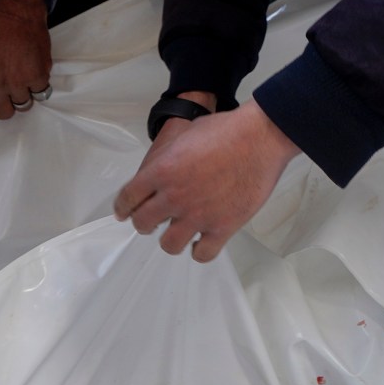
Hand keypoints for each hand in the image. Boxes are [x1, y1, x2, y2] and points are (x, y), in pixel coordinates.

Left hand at [0, 0, 51, 122]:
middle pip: (4, 114)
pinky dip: (38, 84)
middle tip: (8, 88)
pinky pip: (40, 92)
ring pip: (24, 105)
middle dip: (6, 103)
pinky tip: (32, 70)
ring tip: (21, 76)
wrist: (15, 14)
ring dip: (23, 94)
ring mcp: (18, 83)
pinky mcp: (38, 77)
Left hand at [113, 102, 300, 262]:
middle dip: (144, 223)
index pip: (128, 198)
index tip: (124, 212)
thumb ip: (166, 157)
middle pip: (143, 224)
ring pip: (169, 245)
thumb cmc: (226, 130)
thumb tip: (159, 170)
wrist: (260, 138)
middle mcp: (174, 197)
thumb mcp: (185, 134)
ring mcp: (198, 215)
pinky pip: (202, 254)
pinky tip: (203, 242)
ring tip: (179, 232)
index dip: (123, 208)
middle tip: (152, 220)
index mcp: (161, 171)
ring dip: (171, 239)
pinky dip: (200, 251)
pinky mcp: (223, 228)